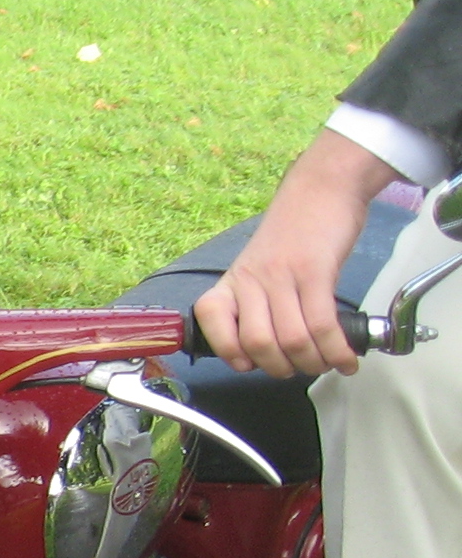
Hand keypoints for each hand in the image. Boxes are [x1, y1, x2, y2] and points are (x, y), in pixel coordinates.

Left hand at [192, 130, 401, 376]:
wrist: (321, 188)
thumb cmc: (293, 233)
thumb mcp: (259, 267)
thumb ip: (255, 303)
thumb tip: (262, 349)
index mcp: (232, 282)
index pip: (213, 325)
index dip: (231, 355)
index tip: (252, 365)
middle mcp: (251, 280)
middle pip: (257, 343)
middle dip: (280, 368)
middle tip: (298, 368)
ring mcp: (282, 275)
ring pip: (291, 339)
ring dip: (311, 362)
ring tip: (325, 363)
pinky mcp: (316, 271)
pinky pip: (322, 324)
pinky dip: (335, 350)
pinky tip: (345, 358)